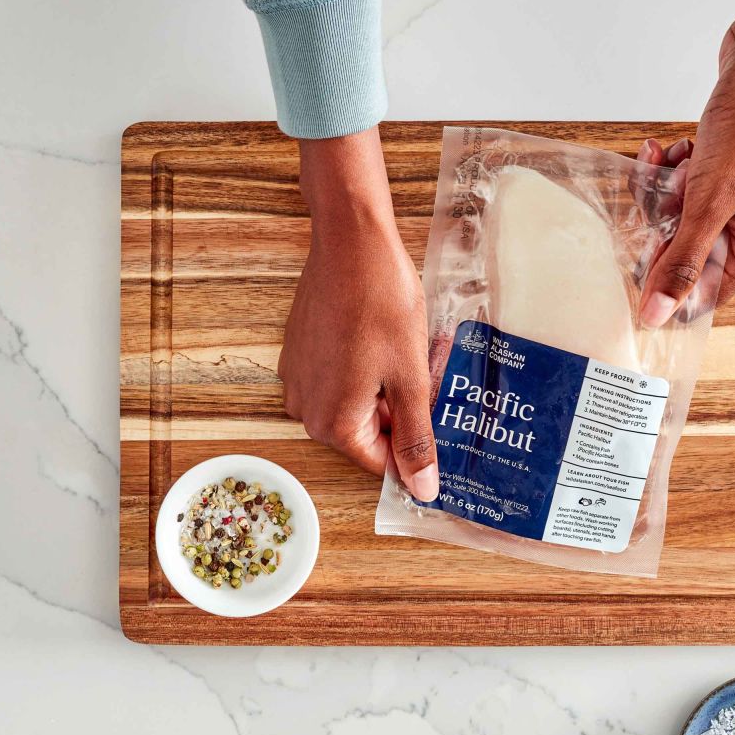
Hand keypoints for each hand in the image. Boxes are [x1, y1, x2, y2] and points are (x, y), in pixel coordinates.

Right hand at [279, 131, 439, 500]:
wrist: (350, 243)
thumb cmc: (382, 305)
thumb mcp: (410, 379)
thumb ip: (416, 439)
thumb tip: (423, 491)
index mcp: (333, 423)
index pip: (381, 461)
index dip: (415, 443)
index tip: (437, 415)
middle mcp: (305, 409)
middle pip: (366, 432)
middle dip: (401, 410)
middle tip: (427, 374)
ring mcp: (297, 379)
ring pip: (354, 403)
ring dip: (386, 387)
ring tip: (408, 351)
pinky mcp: (298, 352)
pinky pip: (337, 377)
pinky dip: (365, 367)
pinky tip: (383, 337)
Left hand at [637, 33, 734, 326]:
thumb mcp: (709, 204)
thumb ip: (681, 261)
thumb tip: (658, 314)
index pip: (702, 294)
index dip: (665, 281)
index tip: (639, 256)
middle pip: (683, 251)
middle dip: (663, 220)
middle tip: (661, 194)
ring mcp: (734, 197)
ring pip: (677, 215)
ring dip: (664, 188)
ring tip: (671, 160)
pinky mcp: (720, 169)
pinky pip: (681, 184)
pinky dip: (671, 167)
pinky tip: (674, 147)